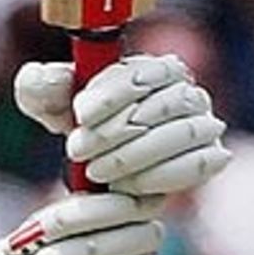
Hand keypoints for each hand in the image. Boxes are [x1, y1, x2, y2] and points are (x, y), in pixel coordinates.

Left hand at [14, 52, 229, 199]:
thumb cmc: (83, 129)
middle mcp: (188, 91)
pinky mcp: (211, 157)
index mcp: (155, 67)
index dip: (111, 93)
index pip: (144, 71)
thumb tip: (43, 78)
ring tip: (96, 172)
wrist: (104, 171)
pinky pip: (198, 164)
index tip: (79, 115)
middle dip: (117, 129)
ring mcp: (205, 124)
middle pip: (165, 104)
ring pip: (182, 133)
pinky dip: (162, 175)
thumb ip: (42, 87)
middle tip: (78, 150)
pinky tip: (127, 187)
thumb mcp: (53, 106)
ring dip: (135, 155)